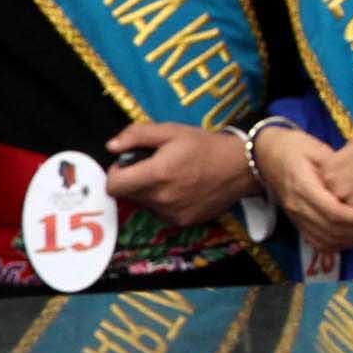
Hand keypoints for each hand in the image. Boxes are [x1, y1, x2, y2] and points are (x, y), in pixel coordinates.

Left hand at [103, 122, 252, 225]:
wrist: (239, 168)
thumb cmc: (205, 146)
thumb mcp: (171, 131)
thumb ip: (137, 135)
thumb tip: (112, 146)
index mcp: (156, 175)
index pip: (114, 186)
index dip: (115, 174)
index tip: (127, 164)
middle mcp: (162, 199)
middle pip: (128, 195)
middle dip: (133, 180)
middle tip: (153, 165)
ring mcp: (173, 214)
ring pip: (145, 204)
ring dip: (149, 191)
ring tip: (172, 175)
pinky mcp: (183, 222)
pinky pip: (162, 213)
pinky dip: (165, 201)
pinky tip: (183, 187)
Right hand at [253, 123, 352, 252]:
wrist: (266, 156)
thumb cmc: (294, 146)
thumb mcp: (317, 148)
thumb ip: (338, 166)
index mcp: (302, 185)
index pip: (334, 212)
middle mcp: (297, 206)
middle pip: (332, 229)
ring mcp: (295, 217)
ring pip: (325, 240)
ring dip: (351, 240)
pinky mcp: (296, 223)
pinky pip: (317, 243)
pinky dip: (337, 245)